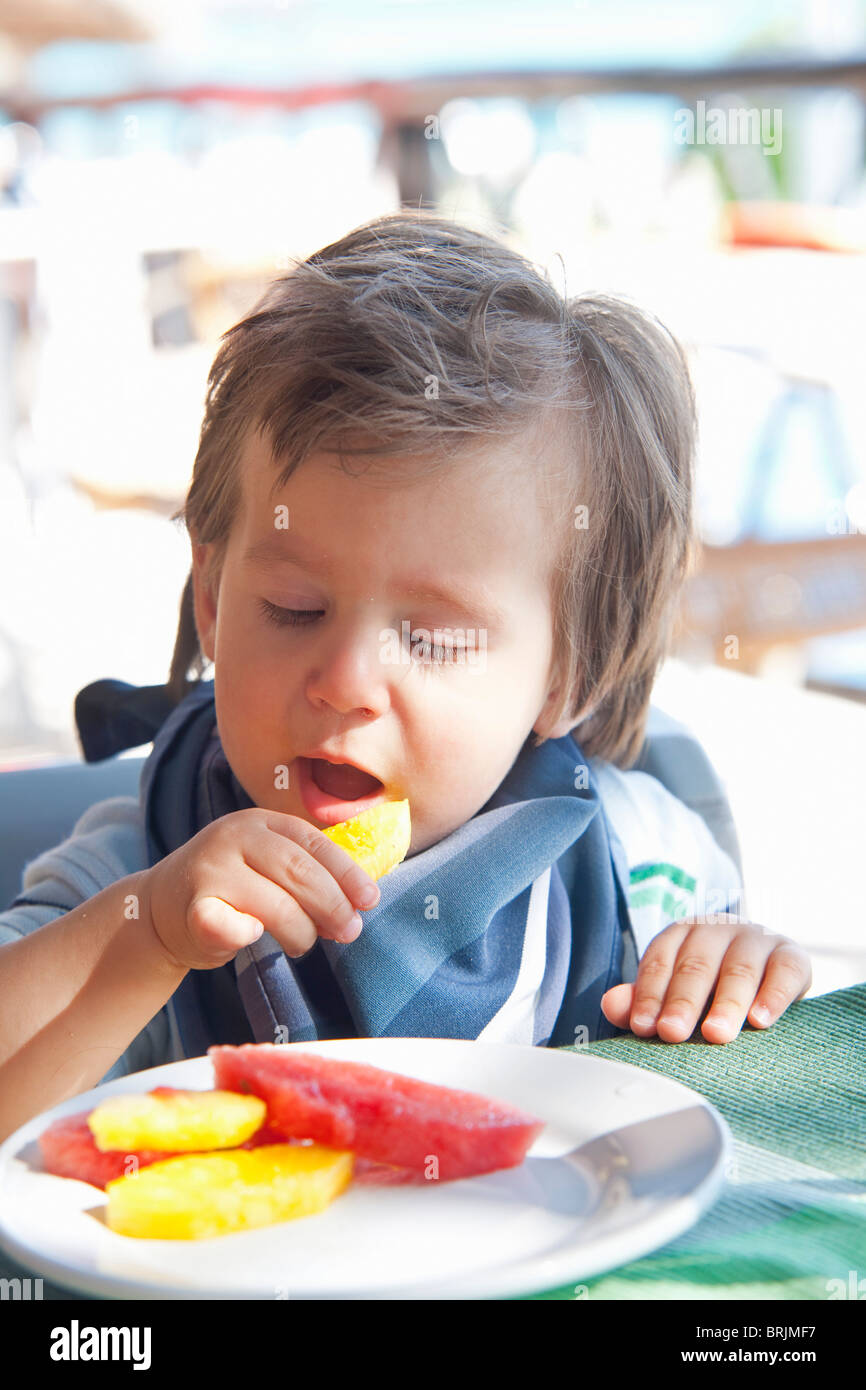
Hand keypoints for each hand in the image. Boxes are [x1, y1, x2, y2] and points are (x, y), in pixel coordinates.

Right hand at [142, 808, 380, 971]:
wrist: (159, 910)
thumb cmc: (229, 890)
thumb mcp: (266, 865)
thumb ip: (306, 873)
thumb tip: (360, 901)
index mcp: (260, 822)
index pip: (314, 845)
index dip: (347, 874)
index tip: (370, 901)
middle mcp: (233, 837)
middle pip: (299, 872)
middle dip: (332, 905)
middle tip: (349, 931)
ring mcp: (210, 870)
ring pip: (275, 905)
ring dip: (301, 931)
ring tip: (304, 944)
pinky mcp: (192, 908)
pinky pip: (232, 926)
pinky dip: (251, 934)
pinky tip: (256, 937)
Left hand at [601, 915, 811, 1042]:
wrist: (768, 974)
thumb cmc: (709, 989)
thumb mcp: (674, 993)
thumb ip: (642, 1000)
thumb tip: (610, 1005)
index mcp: (681, 934)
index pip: (659, 962)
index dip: (649, 995)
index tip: (643, 1027)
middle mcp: (717, 930)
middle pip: (696, 965)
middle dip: (682, 1002)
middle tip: (672, 1033)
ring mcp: (756, 938)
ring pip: (738, 969)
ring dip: (726, 1004)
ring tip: (716, 1034)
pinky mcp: (792, 954)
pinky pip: (784, 971)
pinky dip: (773, 995)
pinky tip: (761, 1021)